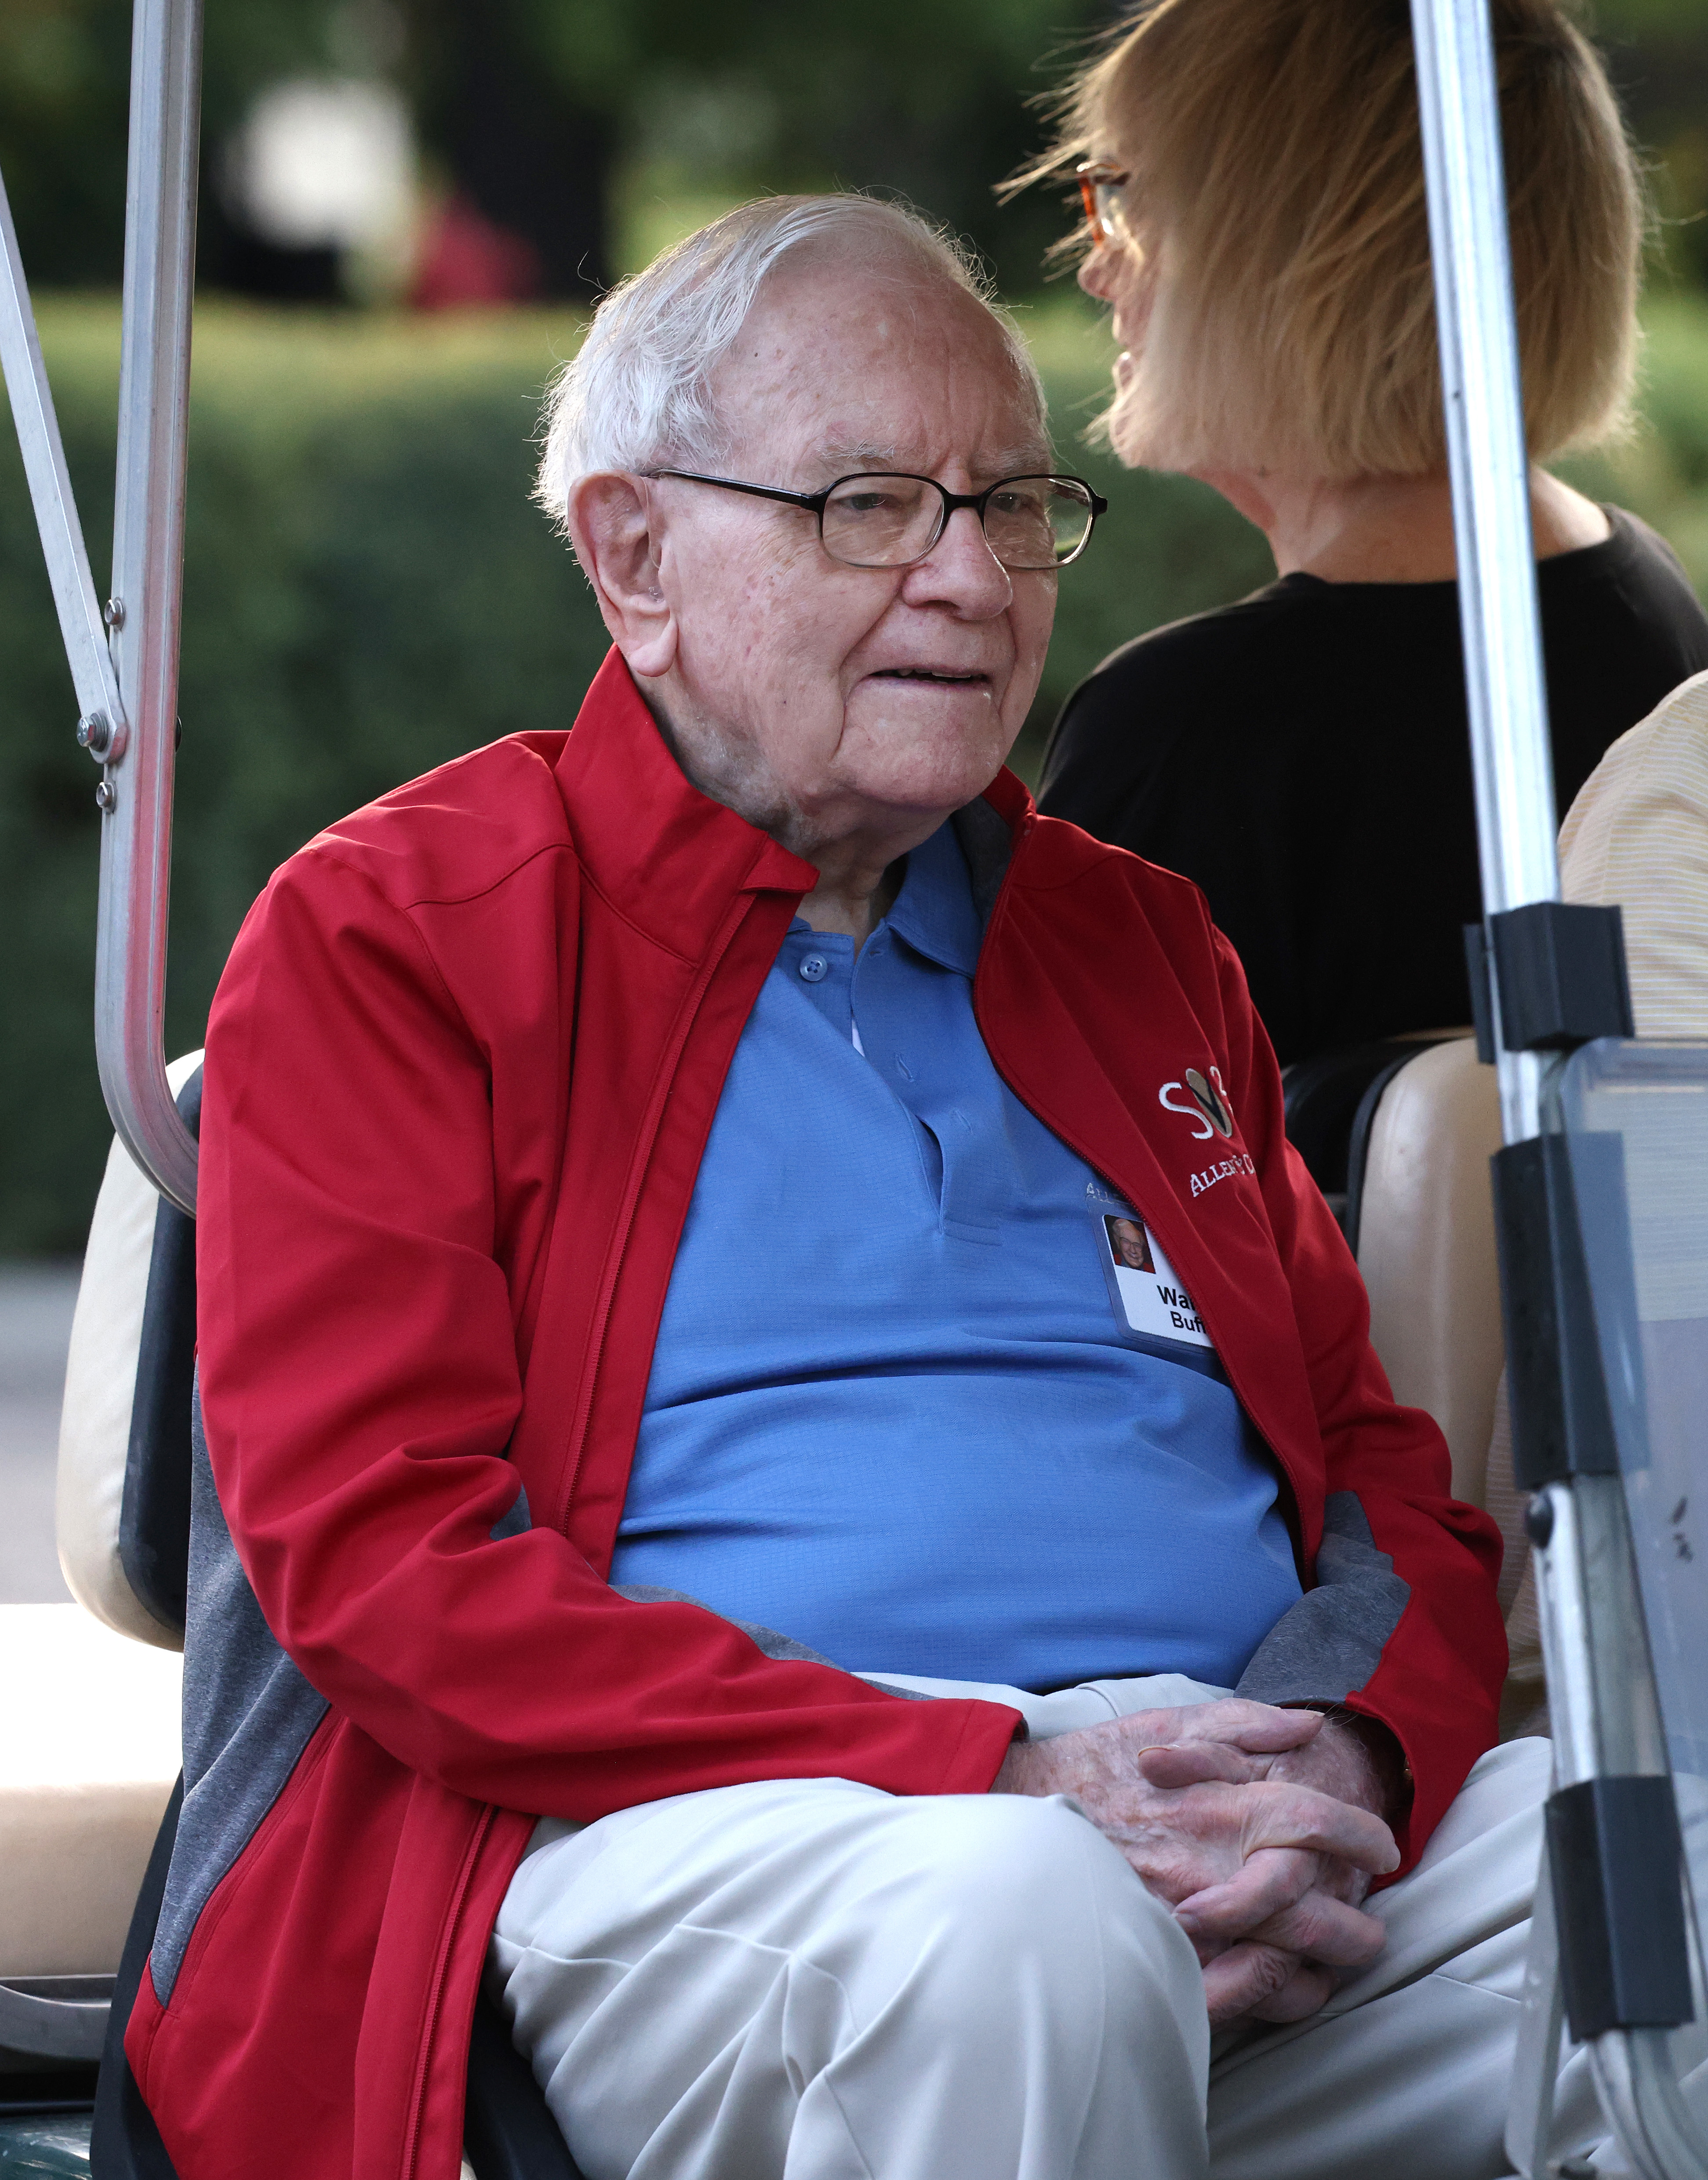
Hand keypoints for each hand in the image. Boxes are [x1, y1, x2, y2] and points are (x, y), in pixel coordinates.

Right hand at [992, 1700, 1399, 2026]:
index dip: (1363, 1834)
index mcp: (1224, 1803)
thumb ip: (1245, 1723)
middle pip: (1318, 1903)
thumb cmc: (1100, 1766)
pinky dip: (1278, 1995)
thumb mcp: (1171, 1723)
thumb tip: (1310, 1727)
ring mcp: (1193, 1917)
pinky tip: (1295, 1987)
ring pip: (1288, 1955)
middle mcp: (1215, 1863)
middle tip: (1375, 1922)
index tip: (1382, 1848)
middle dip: (1360, 1920)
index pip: (1318, 1820)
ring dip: (1330, 1962)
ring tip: (1343, 1960)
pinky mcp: (1166, 1953)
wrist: (1023, 1809)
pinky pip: (1240, 1993)